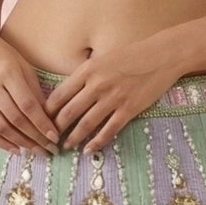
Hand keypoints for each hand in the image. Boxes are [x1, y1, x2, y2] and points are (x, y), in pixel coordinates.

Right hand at [0, 40, 59, 155]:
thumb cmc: (5, 56)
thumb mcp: (24, 67)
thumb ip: (35, 92)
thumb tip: (49, 120)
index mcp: (8, 72)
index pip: (28, 105)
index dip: (42, 124)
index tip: (55, 137)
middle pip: (15, 119)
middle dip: (35, 137)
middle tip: (49, 149)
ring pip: (0, 127)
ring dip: (20, 143)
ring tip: (36, 151)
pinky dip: (1, 142)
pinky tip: (16, 149)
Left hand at [43, 37, 186, 152]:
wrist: (163, 55)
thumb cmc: (132, 55)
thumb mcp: (102, 59)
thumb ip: (86, 75)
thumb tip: (69, 94)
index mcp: (87, 71)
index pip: (58, 95)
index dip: (47, 112)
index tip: (43, 120)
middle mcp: (97, 85)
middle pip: (68, 113)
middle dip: (56, 129)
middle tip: (50, 138)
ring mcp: (113, 99)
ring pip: (86, 125)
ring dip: (73, 138)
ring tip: (66, 146)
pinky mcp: (129, 109)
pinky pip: (108, 131)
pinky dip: (96, 143)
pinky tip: (88, 150)